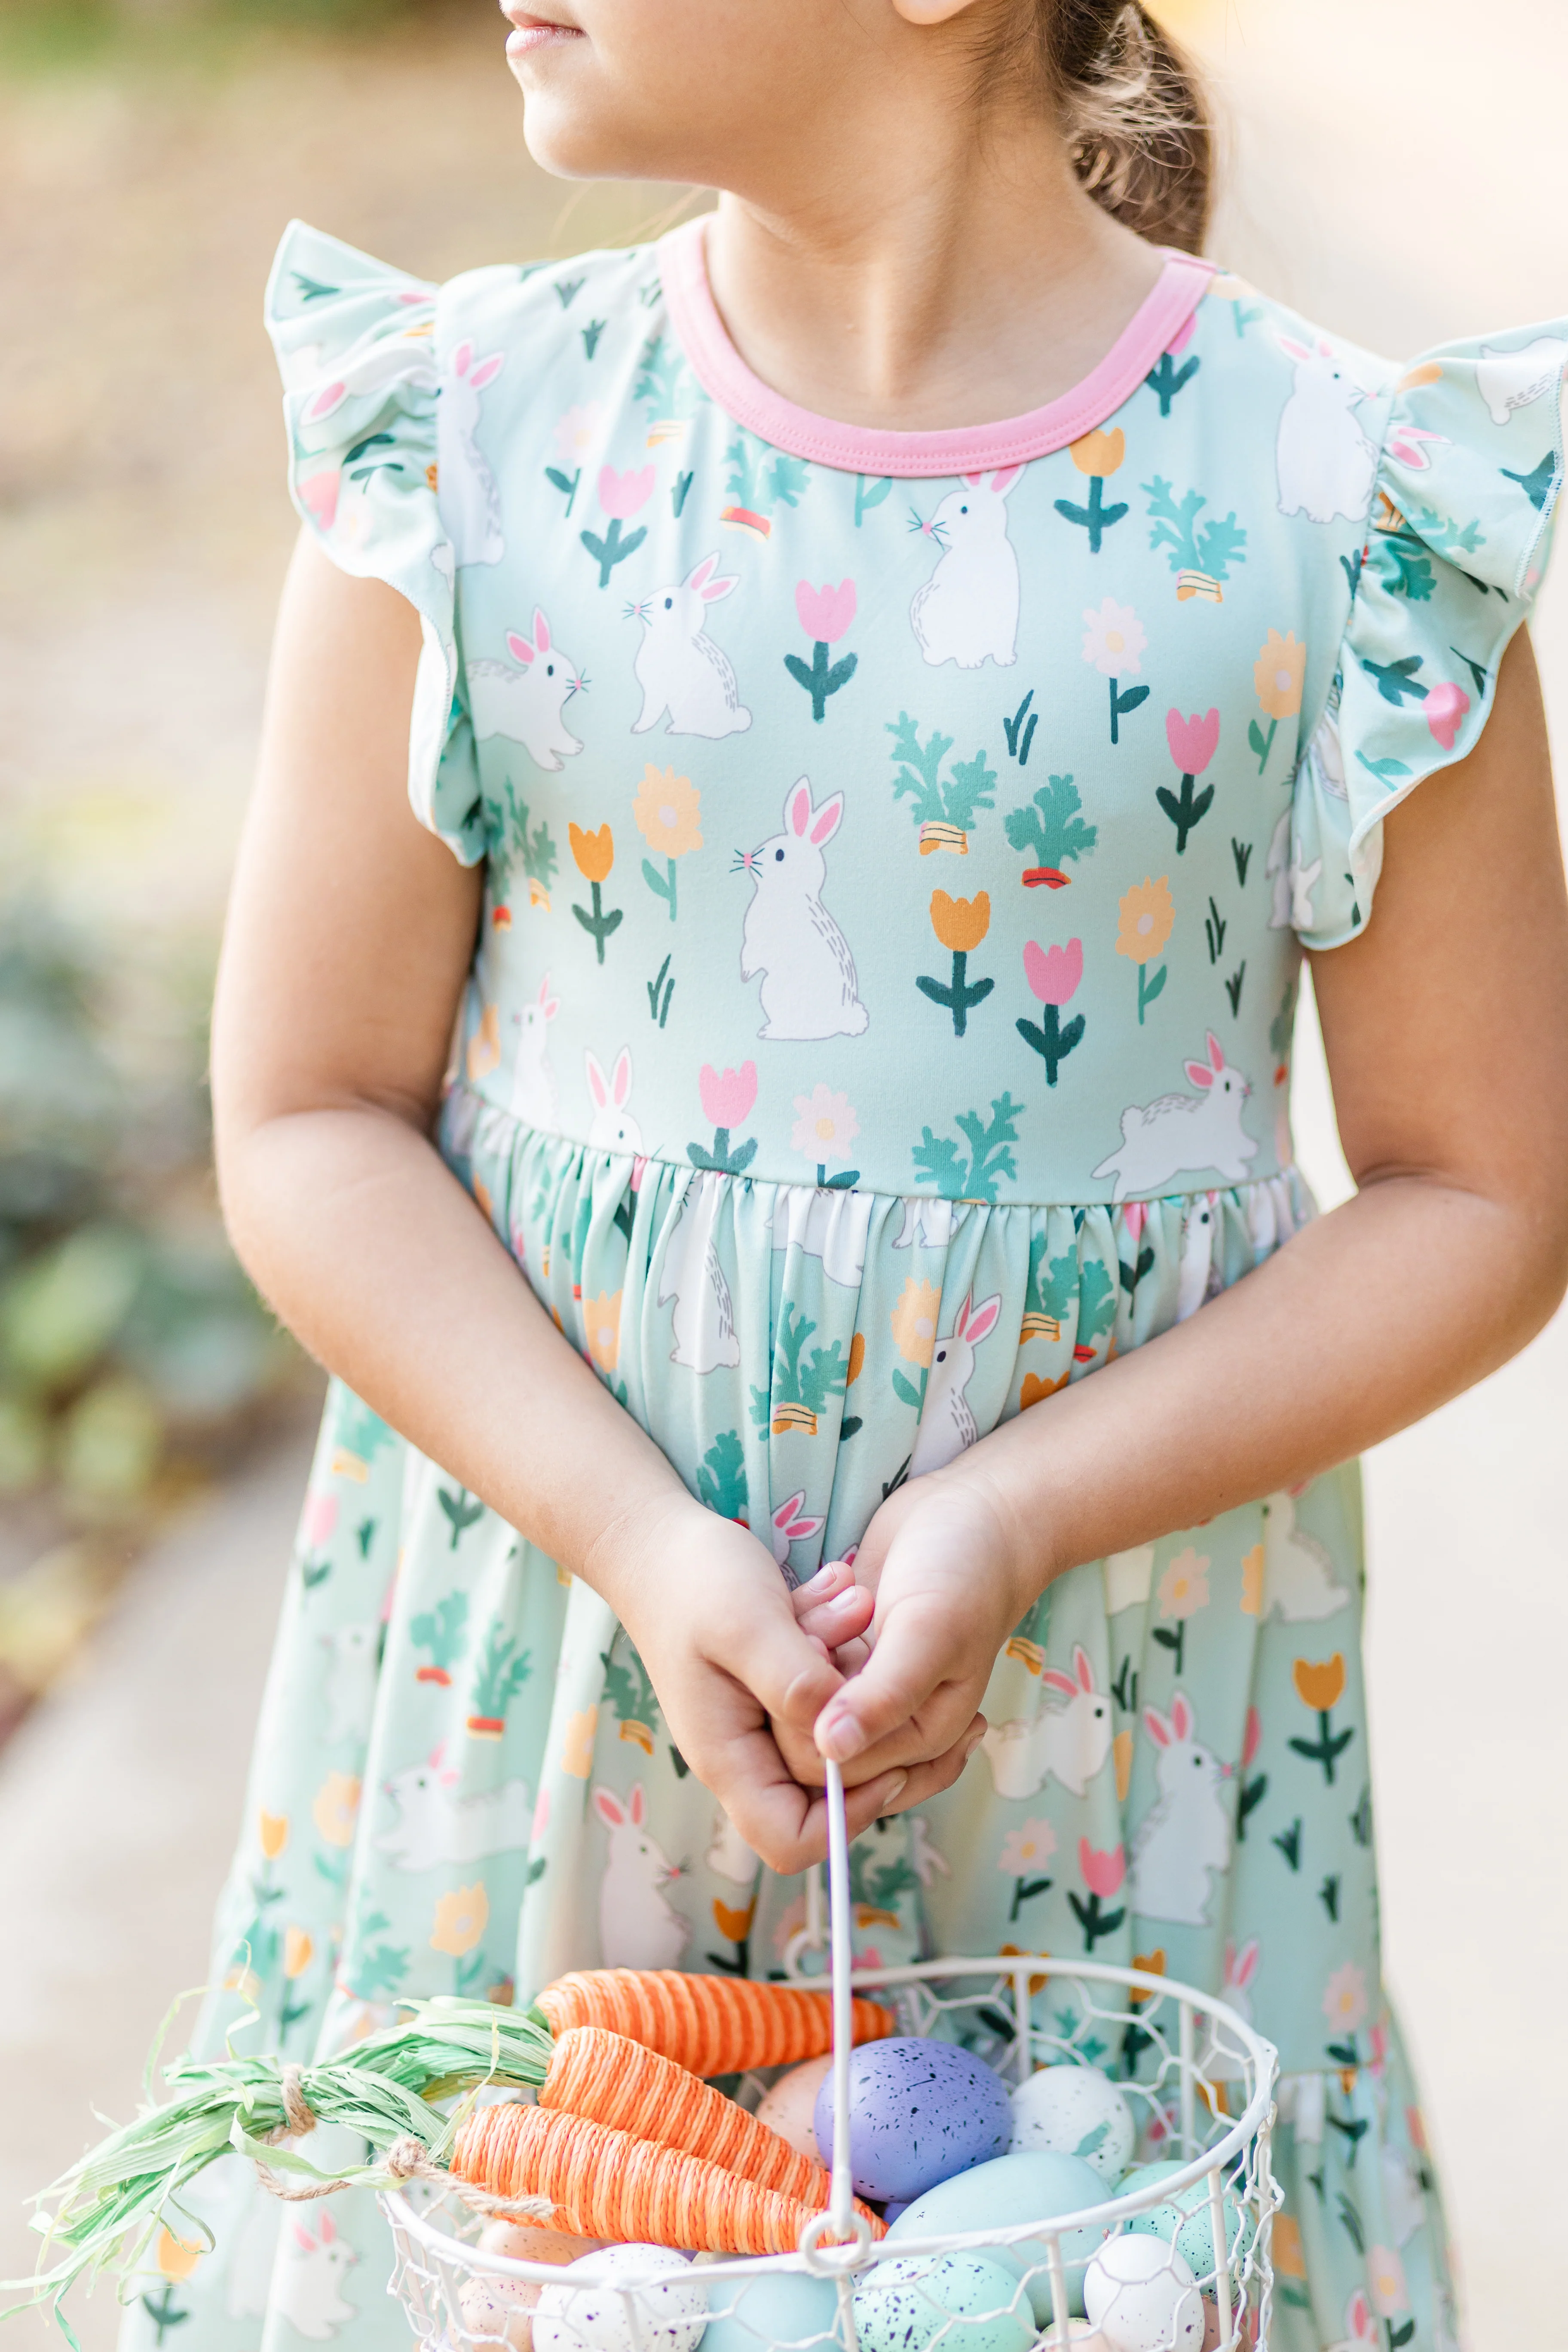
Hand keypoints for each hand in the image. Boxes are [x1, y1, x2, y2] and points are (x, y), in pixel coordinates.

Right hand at [598, 1496, 957, 1872]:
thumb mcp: (746, 1624)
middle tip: (862, 1644)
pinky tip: (834, 1591)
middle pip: (826, 1784)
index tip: (884, 1751)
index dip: (848, 1814)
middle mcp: (747, 1751)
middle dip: (858, 1716)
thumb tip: (842, 1733)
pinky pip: (828, 1684)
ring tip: (847, 1602)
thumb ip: (793, 1682)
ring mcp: (762, 1720)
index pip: (791, 1841)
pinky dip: (838, 1642)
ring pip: (834, 1726)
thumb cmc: (692, 1581)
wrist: (658, 1542)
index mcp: (729, 1758)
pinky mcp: (777, 1687)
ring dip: (851, 1665)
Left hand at [808, 1468, 1036, 1777]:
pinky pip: (802, 1663)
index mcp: (920, 1738)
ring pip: (802, 1700)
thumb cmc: (966, 1574)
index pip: (836, 1771)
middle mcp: (892, 1725)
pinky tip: (836, 1583)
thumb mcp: (929, 1633)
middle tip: (823, 1622)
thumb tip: (832, 1750)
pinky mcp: (848, 1654)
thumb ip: (884, 1696)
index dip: (808, 1721)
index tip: (817, 1649)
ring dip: (805, 1645)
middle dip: (806, 1682)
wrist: (977, 1511)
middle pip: (809, 1741)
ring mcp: (867, 1689)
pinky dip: (806, 1625)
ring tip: (843, 1595)